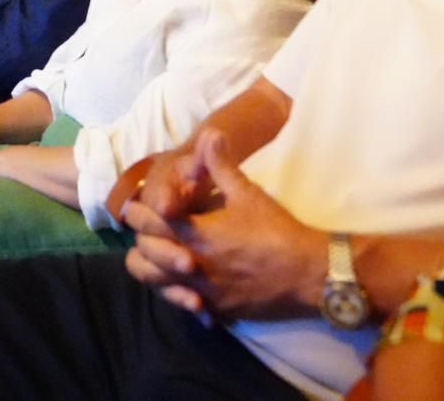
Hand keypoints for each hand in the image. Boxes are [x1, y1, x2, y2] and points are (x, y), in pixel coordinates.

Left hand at [126, 133, 322, 320]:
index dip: (137, 213)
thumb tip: (209, 133)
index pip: (149, 222)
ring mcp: (202, 291)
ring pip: (156, 285)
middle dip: (140, 239)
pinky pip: (185, 304)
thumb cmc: (276, 230)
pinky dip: (179, 294)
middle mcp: (192, 264)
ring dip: (152, 269)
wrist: (309, 274)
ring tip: (157, 256)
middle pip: (144, 256)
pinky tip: (186, 284)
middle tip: (143, 229)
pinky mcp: (217, 309)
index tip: (134, 207)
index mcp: (195, 233)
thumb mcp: (247, 193)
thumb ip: (220, 165)